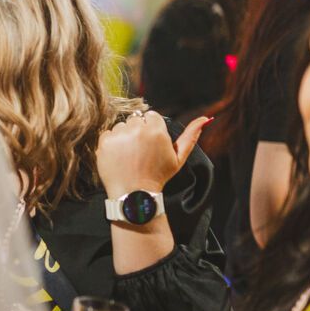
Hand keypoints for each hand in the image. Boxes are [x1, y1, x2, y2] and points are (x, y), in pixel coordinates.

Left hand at [95, 111, 209, 200]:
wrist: (134, 194)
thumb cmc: (158, 176)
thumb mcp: (178, 157)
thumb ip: (191, 135)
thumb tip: (205, 118)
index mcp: (157, 131)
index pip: (151, 116)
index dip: (151, 129)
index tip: (150, 143)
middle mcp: (137, 130)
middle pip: (135, 119)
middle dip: (137, 131)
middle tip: (139, 151)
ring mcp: (119, 136)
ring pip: (121, 126)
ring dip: (123, 136)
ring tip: (129, 155)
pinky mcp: (104, 143)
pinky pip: (107, 134)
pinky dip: (111, 143)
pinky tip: (118, 156)